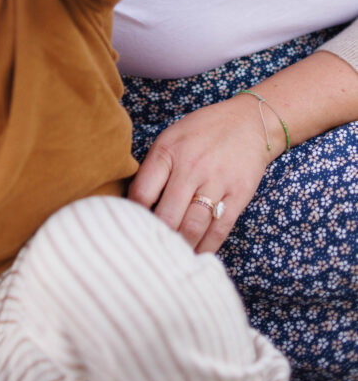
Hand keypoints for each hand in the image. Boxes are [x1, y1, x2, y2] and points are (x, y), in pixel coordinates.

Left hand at [128, 96, 274, 252]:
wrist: (249, 121)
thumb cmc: (202, 131)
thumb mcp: (171, 137)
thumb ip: (154, 166)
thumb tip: (134, 203)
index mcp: (168, 151)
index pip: (142, 193)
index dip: (133, 215)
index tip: (132, 226)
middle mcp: (191, 167)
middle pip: (167, 216)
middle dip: (157, 238)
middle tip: (149, 251)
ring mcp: (217, 182)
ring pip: (192, 228)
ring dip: (180, 248)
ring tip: (170, 259)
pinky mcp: (239, 195)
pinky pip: (219, 230)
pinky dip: (206, 248)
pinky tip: (196, 255)